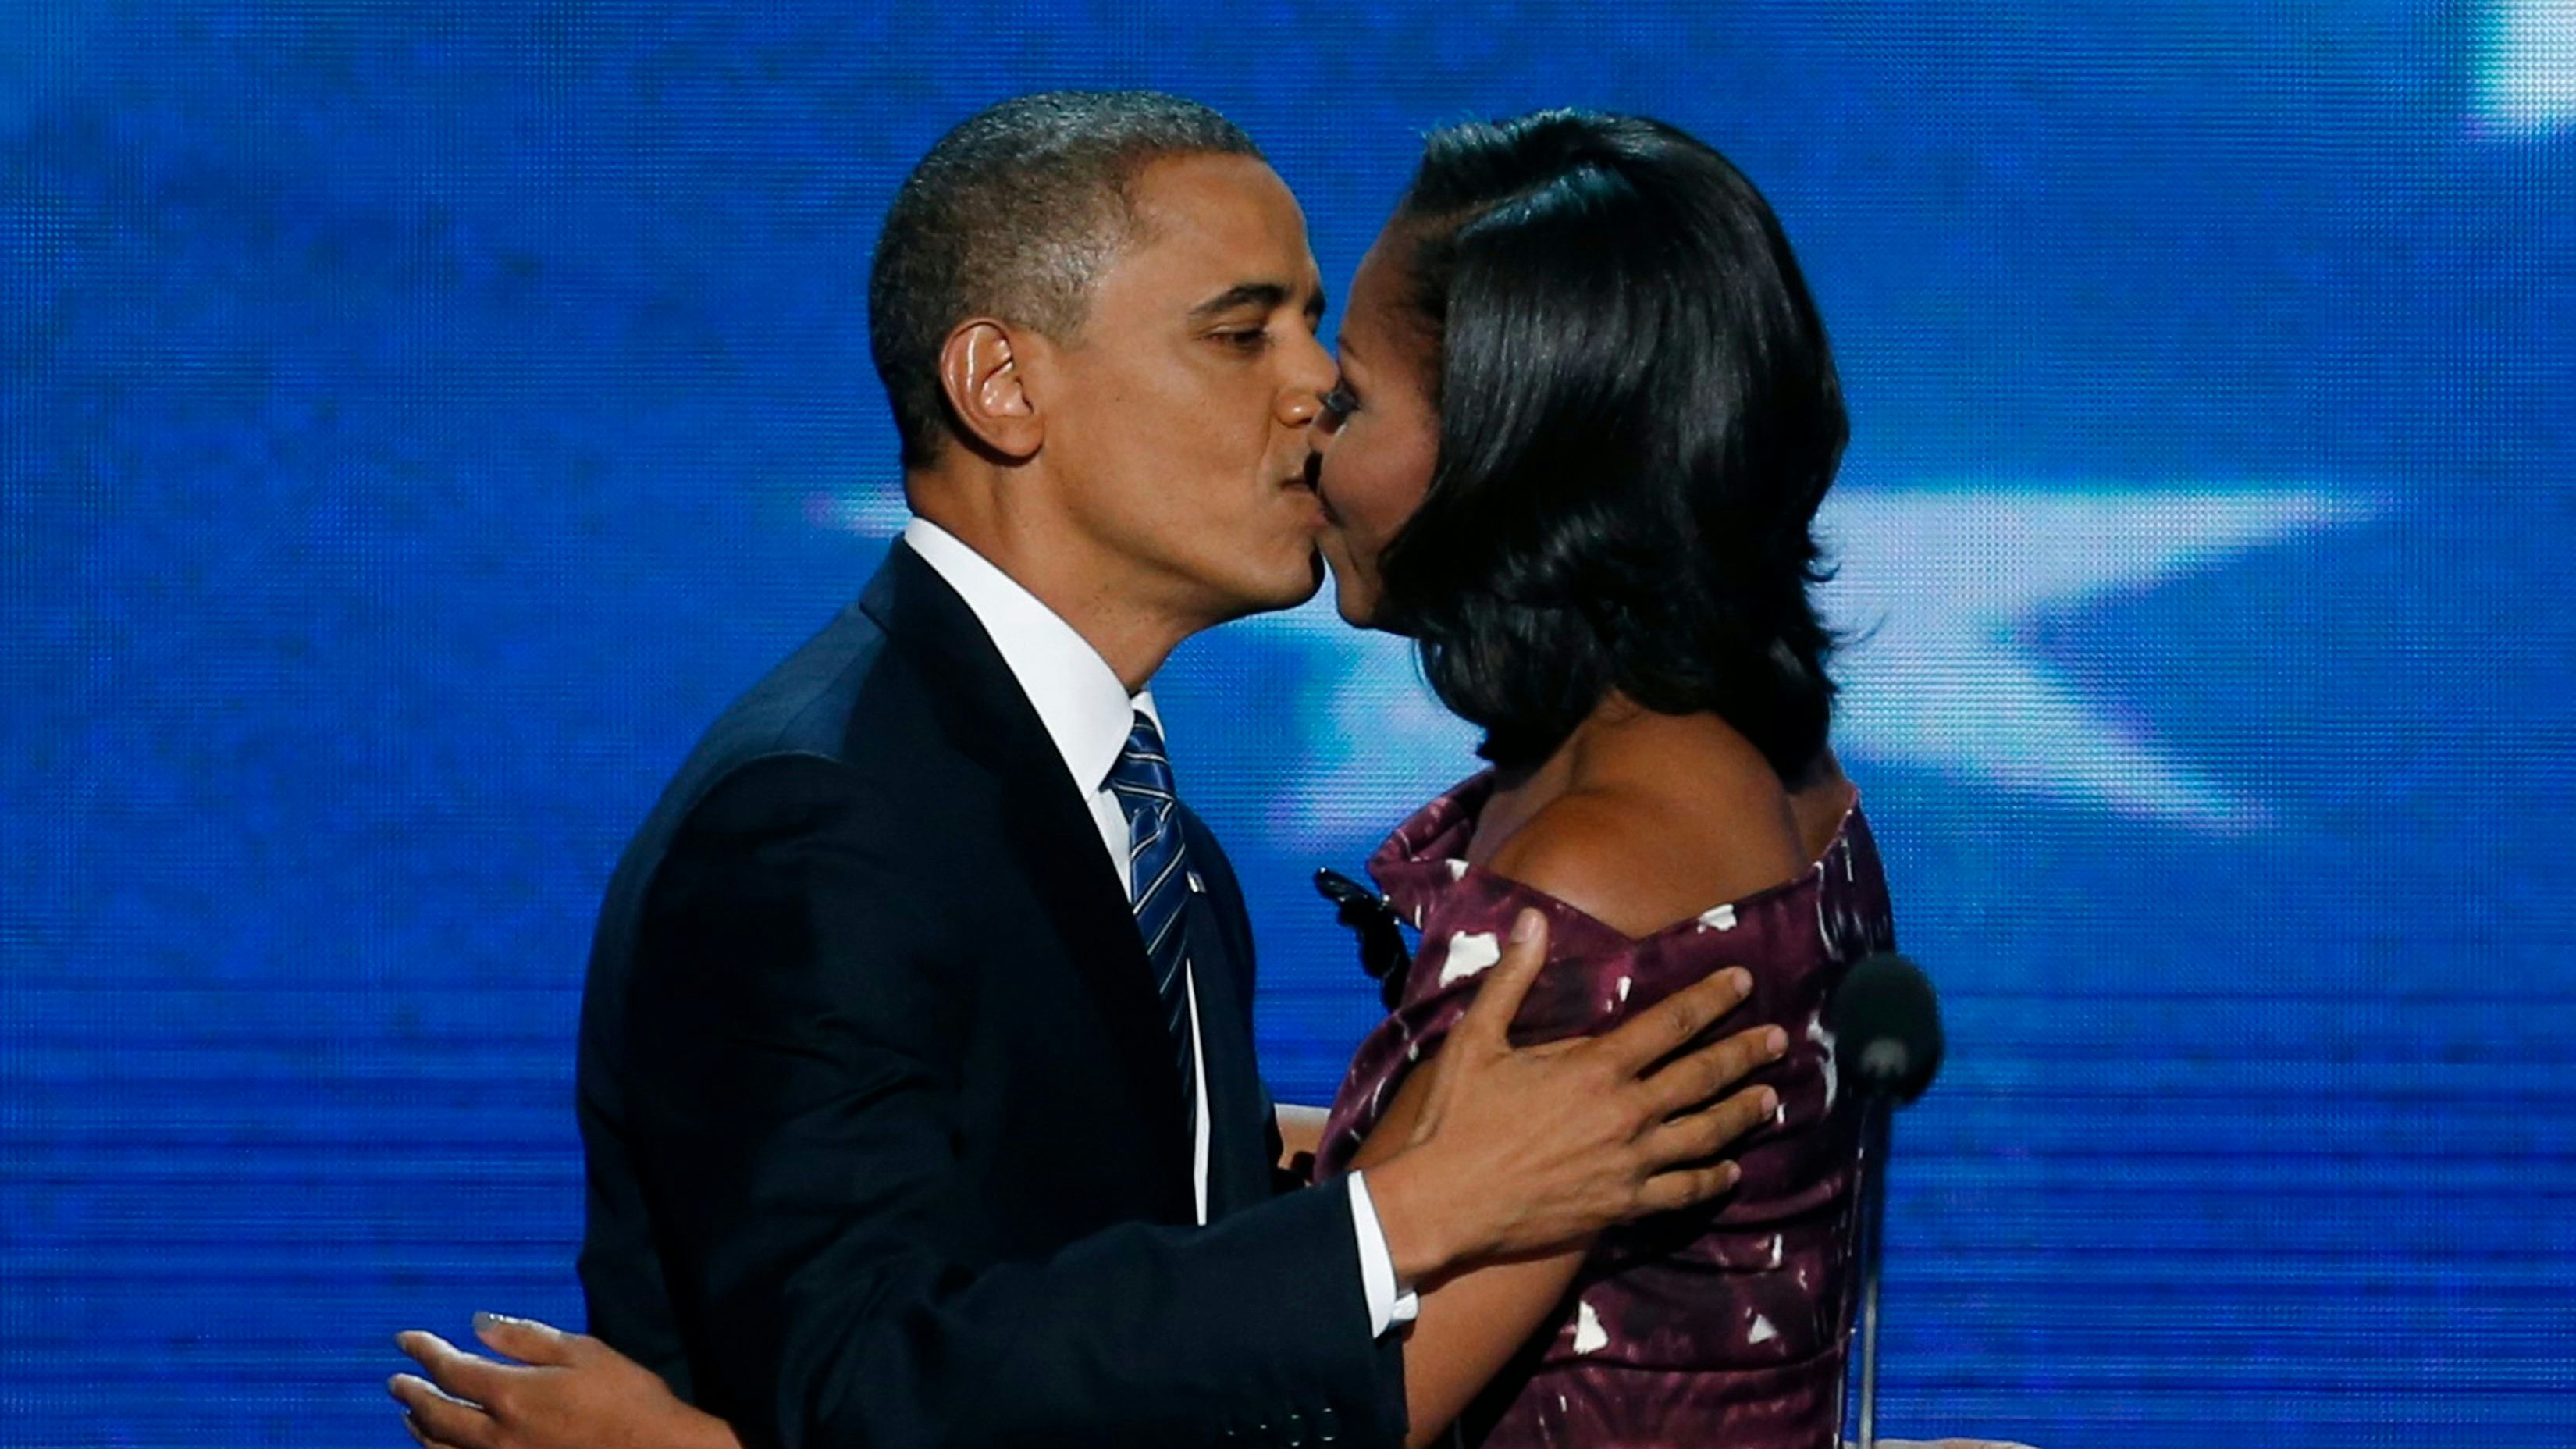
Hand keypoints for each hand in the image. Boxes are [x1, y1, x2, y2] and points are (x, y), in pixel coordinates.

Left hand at [389, 1313, 739, 1448]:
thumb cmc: (625, 1396)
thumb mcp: (581, 1352)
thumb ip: (525, 1337)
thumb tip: (477, 1322)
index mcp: (512, 1394)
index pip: (452, 1369)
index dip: (424, 1351)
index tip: (405, 1338)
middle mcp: (496, 1434)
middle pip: (437, 1414)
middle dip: (412, 1393)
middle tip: (395, 1380)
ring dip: (420, 1427)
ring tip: (409, 1414)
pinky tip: (441, 1446)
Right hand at [1365, 910, 1787, 1280]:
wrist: (1446, 1202)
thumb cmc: (1457, 1118)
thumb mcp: (1477, 1038)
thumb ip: (1513, 978)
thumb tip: (1533, 920)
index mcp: (1596, 1067)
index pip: (1673, 1023)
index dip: (1713, 998)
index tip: (1744, 982)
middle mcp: (1627, 1113)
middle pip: (1704, 1076)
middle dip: (1745, 1053)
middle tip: (1780, 1040)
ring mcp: (1630, 1163)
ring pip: (1705, 1135)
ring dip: (1741, 1114)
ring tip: (1771, 1100)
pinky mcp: (1623, 1205)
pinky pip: (1682, 1192)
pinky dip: (1712, 1181)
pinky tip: (1730, 1172)